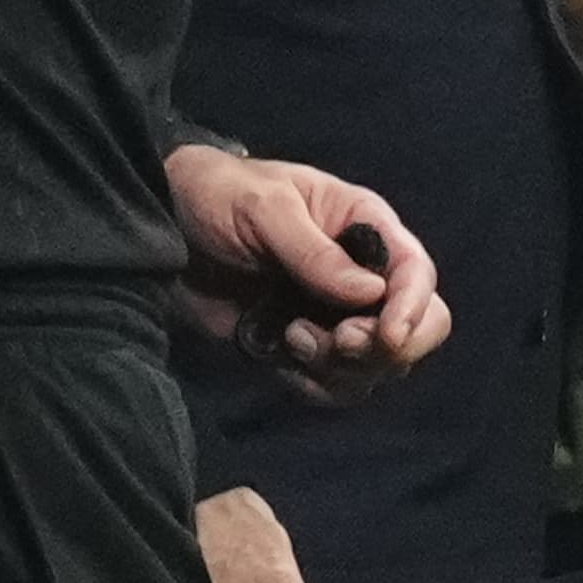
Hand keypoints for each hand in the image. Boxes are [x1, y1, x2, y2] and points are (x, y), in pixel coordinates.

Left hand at [167, 146, 451, 400]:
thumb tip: (370, 294)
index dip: (413, 308)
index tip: (387, 336)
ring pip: (379, 365)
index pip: (417, 274)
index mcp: (367, 229)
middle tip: (340, 341)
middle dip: (385, 345)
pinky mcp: (304, 350)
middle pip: (420, 326)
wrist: (163, 231)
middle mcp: (364, 276)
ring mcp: (336, 317)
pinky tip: (281, 353)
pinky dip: (319, 384)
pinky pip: (338, 385)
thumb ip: (315, 252)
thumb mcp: (266, 208)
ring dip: (344, 366)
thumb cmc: (218, 197)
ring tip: (291, 338)